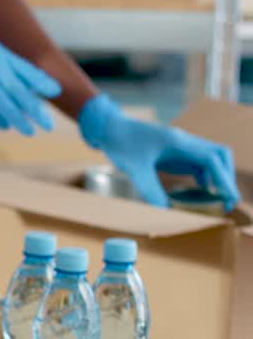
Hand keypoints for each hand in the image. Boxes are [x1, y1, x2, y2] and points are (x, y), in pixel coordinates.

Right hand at [0, 24, 59, 135]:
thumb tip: (6, 81)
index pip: (23, 68)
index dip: (39, 81)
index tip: (54, 91)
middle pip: (19, 89)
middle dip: (35, 107)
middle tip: (48, 123)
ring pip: (5, 102)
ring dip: (19, 118)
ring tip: (31, 131)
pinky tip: (6, 126)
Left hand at [79, 94, 239, 210]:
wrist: (109, 128)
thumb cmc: (120, 144)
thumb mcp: (133, 169)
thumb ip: (149, 188)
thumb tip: (164, 210)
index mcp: (178, 142)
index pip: (211, 159)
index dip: (223, 179)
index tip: (229, 198)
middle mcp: (185, 142)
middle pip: (219, 156)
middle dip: (226, 177)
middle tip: (227, 201)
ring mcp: (181, 146)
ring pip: (211, 159)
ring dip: (218, 177)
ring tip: (219, 200)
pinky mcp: (175, 152)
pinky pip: (198, 163)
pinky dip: (205, 176)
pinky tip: (202, 192)